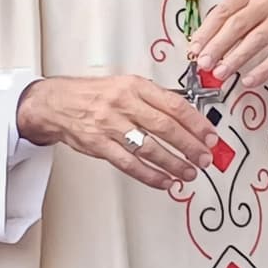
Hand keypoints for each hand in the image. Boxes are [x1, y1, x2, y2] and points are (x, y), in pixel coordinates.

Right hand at [16, 75, 222, 190]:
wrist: (57, 103)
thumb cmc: (95, 95)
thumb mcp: (127, 85)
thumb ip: (154, 99)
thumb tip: (188, 117)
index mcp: (136, 86)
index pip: (175, 105)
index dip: (197, 123)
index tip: (210, 136)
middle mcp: (124, 104)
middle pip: (166, 127)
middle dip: (190, 146)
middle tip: (205, 158)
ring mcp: (111, 125)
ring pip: (150, 148)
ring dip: (174, 164)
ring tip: (189, 173)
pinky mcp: (99, 145)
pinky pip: (130, 164)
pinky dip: (150, 176)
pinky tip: (165, 181)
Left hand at [188, 0, 267, 89]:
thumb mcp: (249, 9)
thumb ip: (227, 25)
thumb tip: (201, 47)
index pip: (222, 12)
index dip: (206, 32)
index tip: (194, 49)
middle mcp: (266, 2)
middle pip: (237, 24)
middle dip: (218, 46)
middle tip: (204, 63)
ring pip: (256, 39)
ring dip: (236, 58)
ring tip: (221, 73)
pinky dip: (262, 70)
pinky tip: (249, 80)